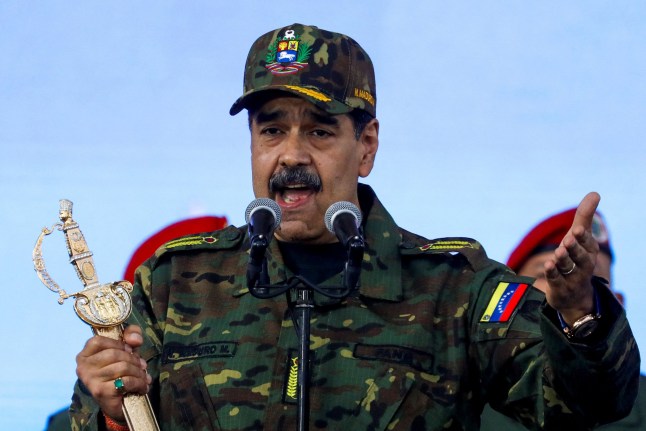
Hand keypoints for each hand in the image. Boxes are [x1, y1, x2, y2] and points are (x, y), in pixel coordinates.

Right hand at [75, 325, 150, 420]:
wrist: (118, 404)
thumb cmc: (120, 372)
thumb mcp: (126, 349)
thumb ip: (130, 335)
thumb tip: (135, 339)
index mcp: (84, 355)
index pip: (98, 341)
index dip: (118, 343)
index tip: (130, 350)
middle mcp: (83, 367)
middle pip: (114, 354)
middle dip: (133, 359)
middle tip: (142, 366)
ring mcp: (90, 380)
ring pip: (122, 367)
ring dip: (139, 372)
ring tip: (144, 377)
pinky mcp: (101, 392)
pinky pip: (126, 381)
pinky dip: (139, 383)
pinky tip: (143, 386)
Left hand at [543, 192, 600, 325]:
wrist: (575, 296)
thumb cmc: (577, 259)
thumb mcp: (580, 238)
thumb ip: (584, 217)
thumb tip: (595, 193)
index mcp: (589, 252)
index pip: (587, 243)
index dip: (582, 237)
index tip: (576, 229)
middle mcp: (584, 265)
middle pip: (580, 257)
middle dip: (575, 248)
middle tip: (568, 240)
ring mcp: (572, 278)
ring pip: (568, 268)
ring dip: (563, 260)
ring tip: (558, 252)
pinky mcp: (559, 288)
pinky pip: (556, 280)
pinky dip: (552, 273)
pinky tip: (548, 265)